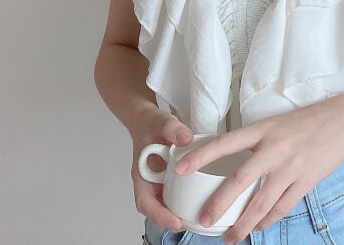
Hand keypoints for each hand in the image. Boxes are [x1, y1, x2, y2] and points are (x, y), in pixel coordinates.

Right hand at [131, 106, 194, 233]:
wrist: (148, 120)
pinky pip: (176, 194)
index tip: (176, 221)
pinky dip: (186, 200)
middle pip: (157, 210)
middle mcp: (149, 183)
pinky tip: (202, 199)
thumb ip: (172, 129)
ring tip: (199, 216)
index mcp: (142, 175)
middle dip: (172, 221)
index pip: (145, 202)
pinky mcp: (169, 179)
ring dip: (180, 213)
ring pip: (167, 204)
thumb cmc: (151, 124)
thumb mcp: (161, 121)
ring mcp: (159, 183)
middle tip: (191, 223)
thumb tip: (186, 138)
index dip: (159, 216)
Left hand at [172, 99, 343, 244]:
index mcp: (263, 129)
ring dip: (243, 224)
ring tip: (230, 237)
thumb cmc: (308, 120)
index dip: (200, 155)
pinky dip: (268, 220)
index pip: (225, 143)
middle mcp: (274, 148)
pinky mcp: (306, 181)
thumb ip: (257, 141)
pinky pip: (282, 207)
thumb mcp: (277, 123)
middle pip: (239, 181)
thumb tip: (233, 160)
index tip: (179, 168)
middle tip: (204, 220)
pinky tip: (258, 227)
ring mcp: (291, 167)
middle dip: (219, 204)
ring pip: (260, 203)